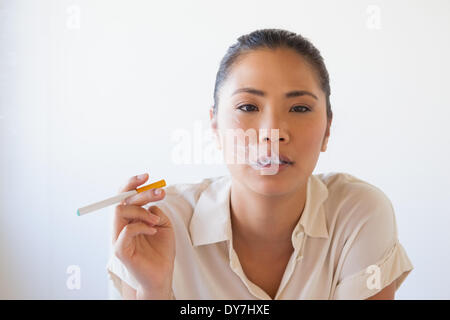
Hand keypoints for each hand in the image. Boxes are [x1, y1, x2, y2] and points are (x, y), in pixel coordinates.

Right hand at [112, 173, 174, 294]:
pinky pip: (126, 231)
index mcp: (129, 218)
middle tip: (161, 192)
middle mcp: (121, 225)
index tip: (147, 176)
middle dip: (142, 193)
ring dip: (142, 211)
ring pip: (120, 212)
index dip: (132, 183)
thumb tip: (150, 202)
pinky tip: (154, 230)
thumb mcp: (164, 225)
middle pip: (122, 200)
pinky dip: (142, 226)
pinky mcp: (120, 250)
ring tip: (156, 221)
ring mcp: (118, 237)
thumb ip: (155, 211)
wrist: (162, 274)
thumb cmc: (161, 250)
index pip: (124, 196)